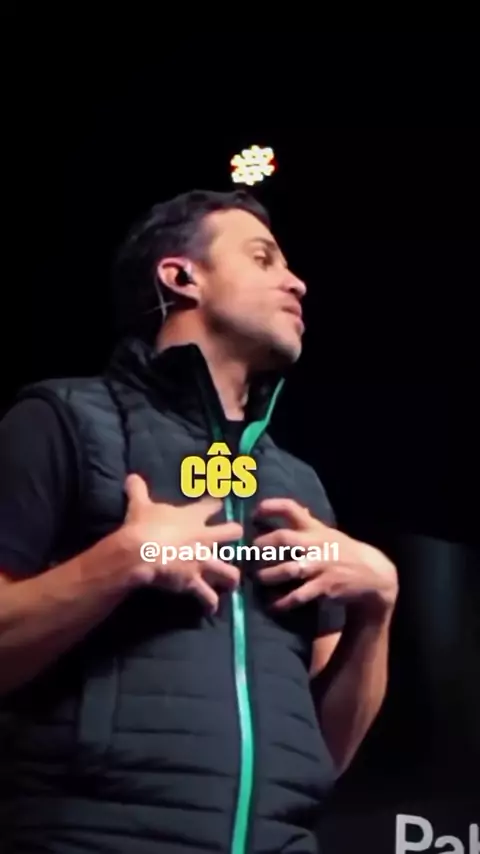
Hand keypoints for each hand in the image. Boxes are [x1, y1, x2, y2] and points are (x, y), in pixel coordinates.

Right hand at [123, 474, 242, 613]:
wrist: (142, 552)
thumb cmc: (143, 525)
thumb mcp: (140, 504)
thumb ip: (138, 490)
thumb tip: (131, 476)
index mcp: (193, 516)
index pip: (213, 505)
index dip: (216, 504)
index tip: (219, 504)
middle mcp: (205, 538)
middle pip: (233, 533)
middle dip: (235, 534)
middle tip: (234, 537)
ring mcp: (203, 562)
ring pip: (229, 570)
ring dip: (231, 577)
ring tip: (231, 582)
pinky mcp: (195, 582)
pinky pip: (208, 597)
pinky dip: (210, 604)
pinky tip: (211, 608)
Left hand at [253, 498, 397, 615]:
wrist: (373, 575)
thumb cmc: (343, 551)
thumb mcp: (328, 534)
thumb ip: (310, 524)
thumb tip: (297, 508)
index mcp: (316, 529)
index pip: (292, 509)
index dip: (271, 507)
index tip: (254, 512)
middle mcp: (316, 545)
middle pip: (285, 538)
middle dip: (263, 544)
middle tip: (250, 550)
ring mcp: (321, 566)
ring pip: (289, 569)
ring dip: (269, 575)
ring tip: (258, 578)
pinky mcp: (324, 587)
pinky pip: (299, 596)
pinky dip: (284, 602)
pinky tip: (272, 606)